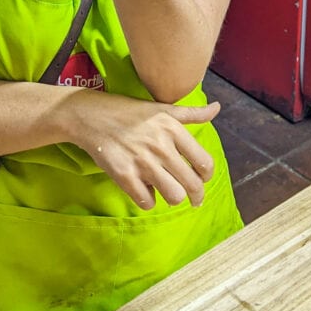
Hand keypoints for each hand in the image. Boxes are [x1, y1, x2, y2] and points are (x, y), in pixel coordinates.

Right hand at [67, 90, 219, 208]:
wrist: (92, 115)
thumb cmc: (130, 112)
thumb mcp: (163, 109)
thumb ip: (192, 113)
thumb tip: (217, 108)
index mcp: (173, 129)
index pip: (204, 163)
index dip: (206, 176)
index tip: (201, 179)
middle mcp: (161, 146)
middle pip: (192, 185)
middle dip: (196, 196)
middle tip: (194, 199)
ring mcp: (142, 162)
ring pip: (174, 196)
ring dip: (173, 197)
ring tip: (168, 192)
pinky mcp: (124, 175)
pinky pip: (147, 202)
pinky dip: (148, 200)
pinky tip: (145, 189)